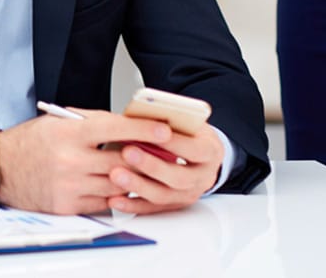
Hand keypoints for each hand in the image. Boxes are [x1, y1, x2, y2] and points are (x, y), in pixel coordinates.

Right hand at [0, 108, 178, 214]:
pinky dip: (116, 195)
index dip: (144, 129)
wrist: (0, 169)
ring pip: (118, 185)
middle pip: (123, 160)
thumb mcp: (57, 122)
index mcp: (68, 134)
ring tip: (147, 170)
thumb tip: (127, 123)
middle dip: (147, 156)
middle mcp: (70, 160)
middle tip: (166, 152)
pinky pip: (105, 203)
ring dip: (135, 177)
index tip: (165, 129)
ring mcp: (69, 185)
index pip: (115, 129)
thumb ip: (92, 122)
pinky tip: (123, 187)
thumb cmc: (29, 142)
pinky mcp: (68, 205)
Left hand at [105, 121, 223, 214]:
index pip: (194, 150)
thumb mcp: (187, 120)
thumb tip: (144, 116)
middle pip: (180, 178)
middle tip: (127, 152)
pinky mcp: (173, 205)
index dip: (173, 143)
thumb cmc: (188, 131)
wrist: (199, 151)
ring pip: (164, 196)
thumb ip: (171, 120)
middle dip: (151, 166)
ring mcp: (189, 194)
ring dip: (138, 186)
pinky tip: (115, 198)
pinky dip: (131, 204)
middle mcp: (203, 177)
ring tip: (116, 174)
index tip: (151, 133)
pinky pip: (151, 208)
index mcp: (210, 152)